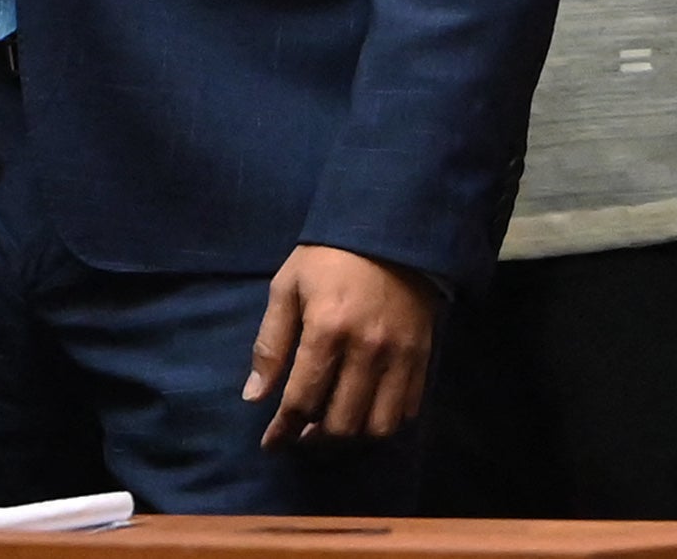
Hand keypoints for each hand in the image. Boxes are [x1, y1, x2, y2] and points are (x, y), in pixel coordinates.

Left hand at [245, 244, 437, 446]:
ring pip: (378, 427)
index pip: (303, 399)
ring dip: (352, 438)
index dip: (283, 429)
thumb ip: (271, 344)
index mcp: (326, 330)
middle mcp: (367, 351)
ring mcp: (400, 358)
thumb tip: (254, 396)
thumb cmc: (327, 258)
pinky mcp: (422, 359)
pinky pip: (407, 411)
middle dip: (316, 439)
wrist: (389, 234)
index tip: (271, 443)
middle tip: (301, 436)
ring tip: (331, 430)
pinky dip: (384, 424)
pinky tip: (364, 415)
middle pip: (343, 423)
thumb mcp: (286, 288)